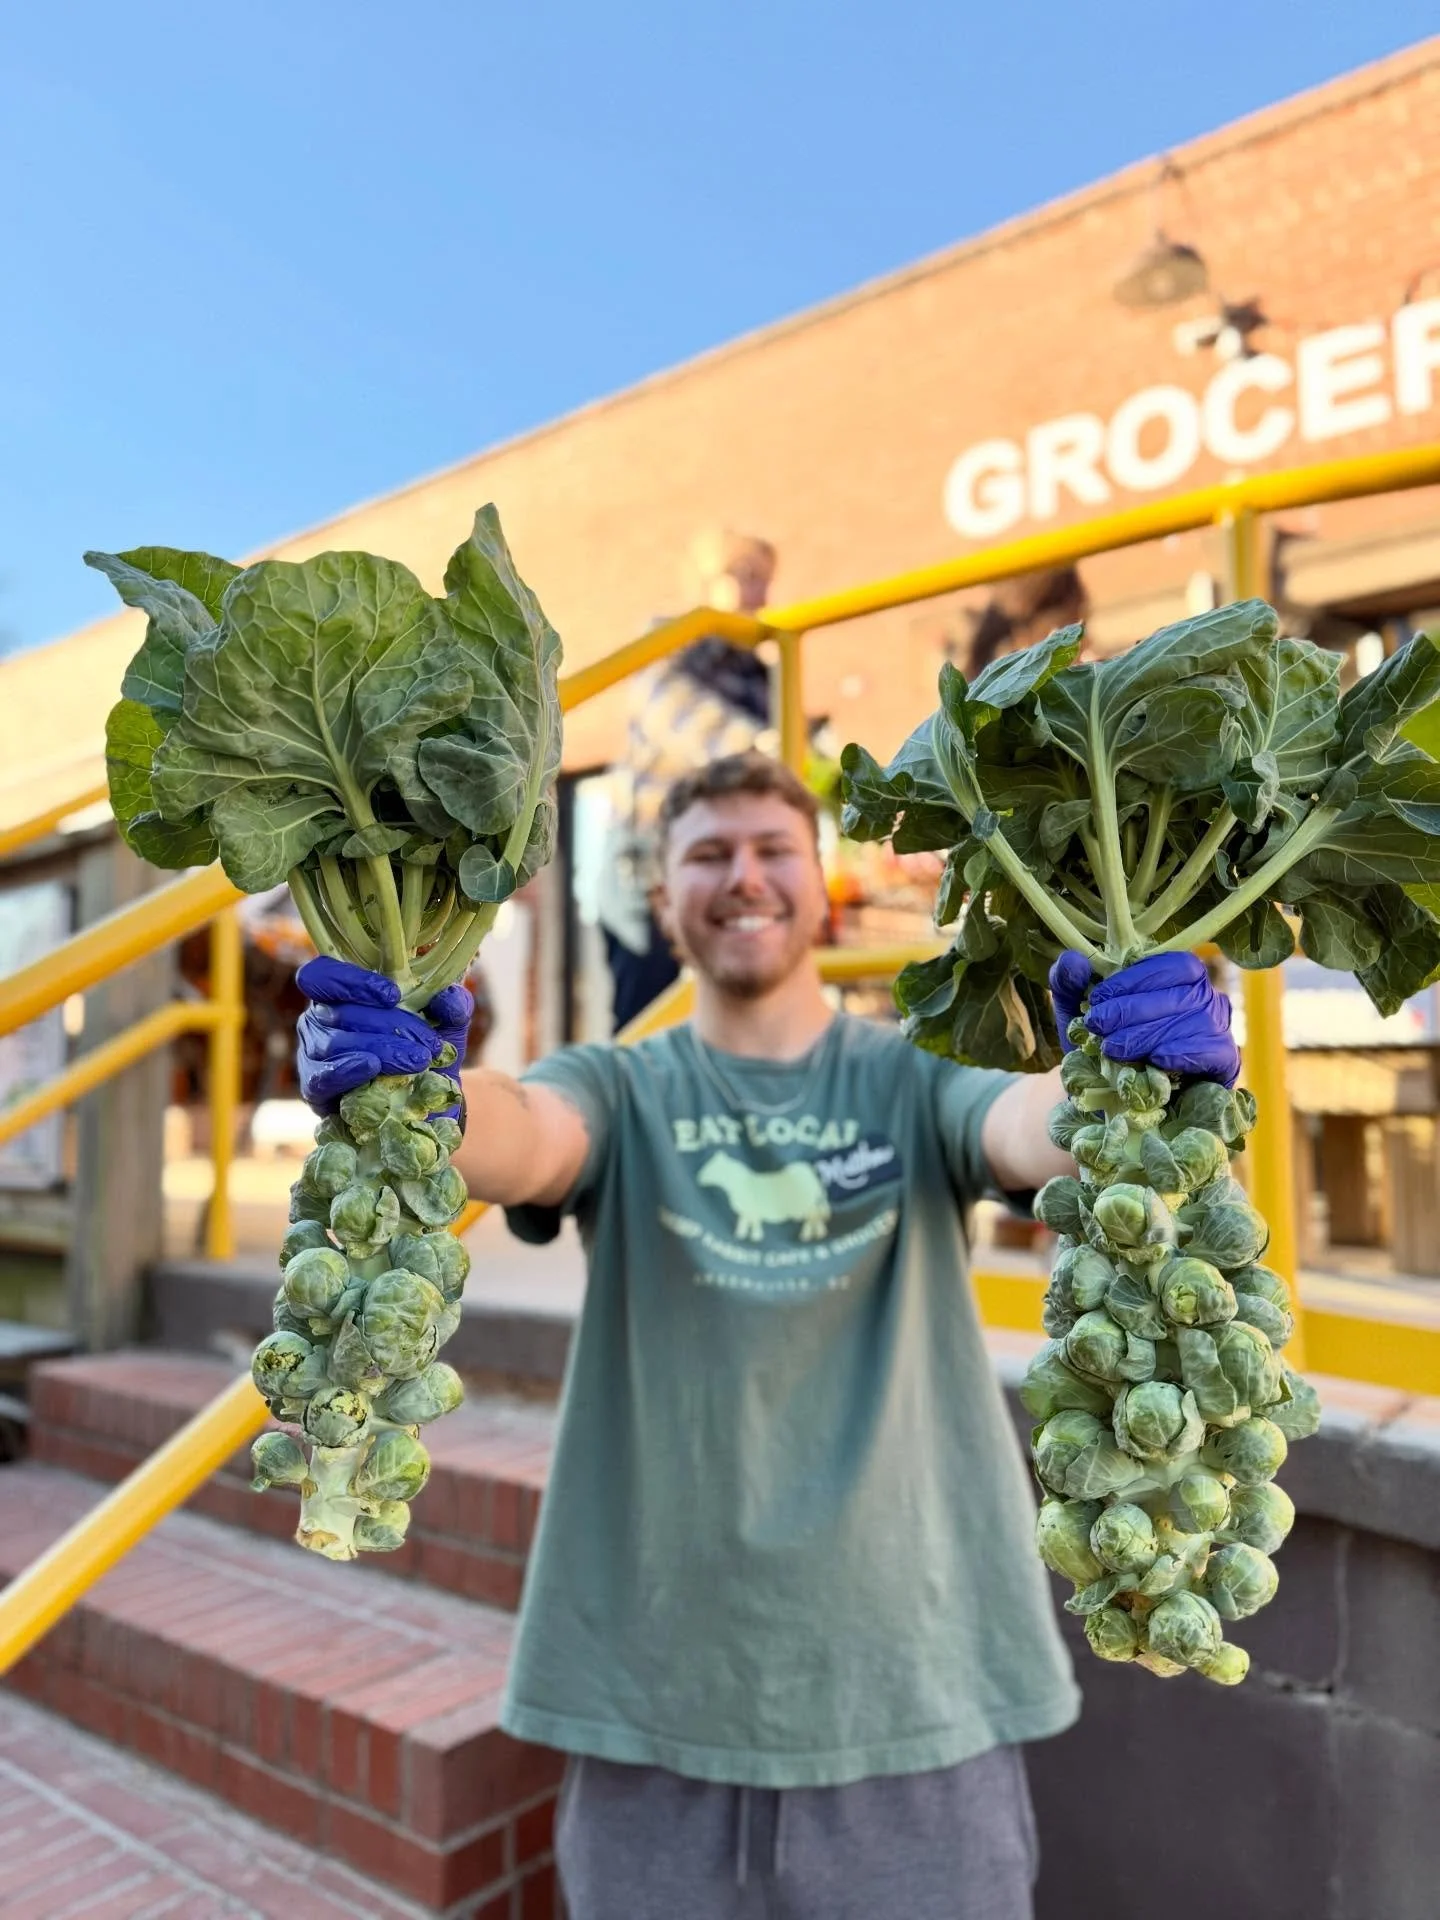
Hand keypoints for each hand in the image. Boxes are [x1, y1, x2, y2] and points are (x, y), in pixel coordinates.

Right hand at [296, 957, 474, 1113]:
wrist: (430, 1102)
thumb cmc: (426, 1050)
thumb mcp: (447, 1024)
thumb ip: (452, 1004)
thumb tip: (447, 999)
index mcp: (342, 993)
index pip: (321, 975)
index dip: (350, 980)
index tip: (393, 995)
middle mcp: (319, 1020)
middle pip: (338, 1012)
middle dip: (388, 1024)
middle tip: (427, 1043)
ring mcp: (312, 1055)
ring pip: (334, 1044)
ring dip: (380, 1049)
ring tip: (417, 1061)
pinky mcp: (315, 1091)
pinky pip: (320, 1078)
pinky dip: (347, 1071)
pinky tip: (372, 1067)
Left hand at [1048, 950, 1239, 1086]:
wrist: (1109, 1103)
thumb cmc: (1099, 1048)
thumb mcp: (1076, 1015)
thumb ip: (1069, 983)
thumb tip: (1076, 960)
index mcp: (1179, 978)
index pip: (1174, 964)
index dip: (1136, 979)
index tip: (1099, 997)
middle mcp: (1206, 999)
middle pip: (1183, 993)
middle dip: (1133, 1009)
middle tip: (1098, 1026)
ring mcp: (1219, 1030)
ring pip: (1196, 1020)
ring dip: (1149, 1034)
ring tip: (1114, 1049)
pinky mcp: (1225, 1063)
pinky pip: (1214, 1050)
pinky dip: (1183, 1052)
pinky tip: (1156, 1060)